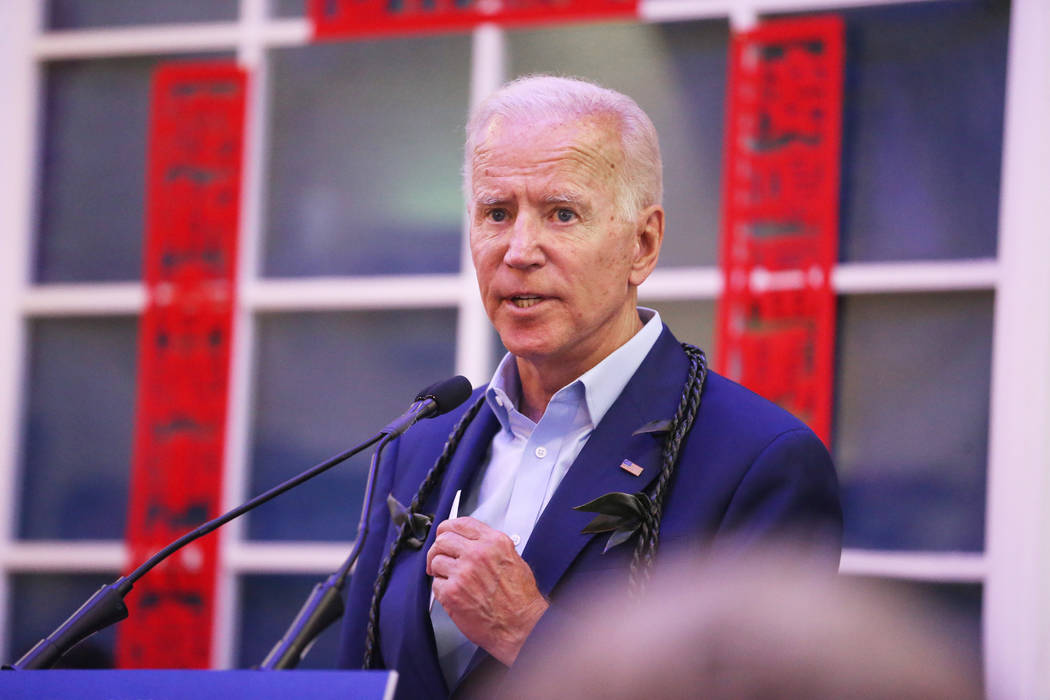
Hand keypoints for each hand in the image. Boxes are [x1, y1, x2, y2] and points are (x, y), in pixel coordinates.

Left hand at [426, 516, 548, 665]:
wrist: (521, 626)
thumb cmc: (520, 599)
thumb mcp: (513, 559)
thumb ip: (490, 547)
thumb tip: (471, 543)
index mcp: (494, 543)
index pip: (461, 523)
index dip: (447, 528)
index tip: (443, 534)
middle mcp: (478, 554)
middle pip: (443, 539)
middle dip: (438, 550)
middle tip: (439, 559)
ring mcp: (463, 572)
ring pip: (436, 561)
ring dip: (440, 571)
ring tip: (451, 581)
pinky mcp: (452, 592)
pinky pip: (435, 584)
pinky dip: (441, 590)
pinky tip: (455, 595)